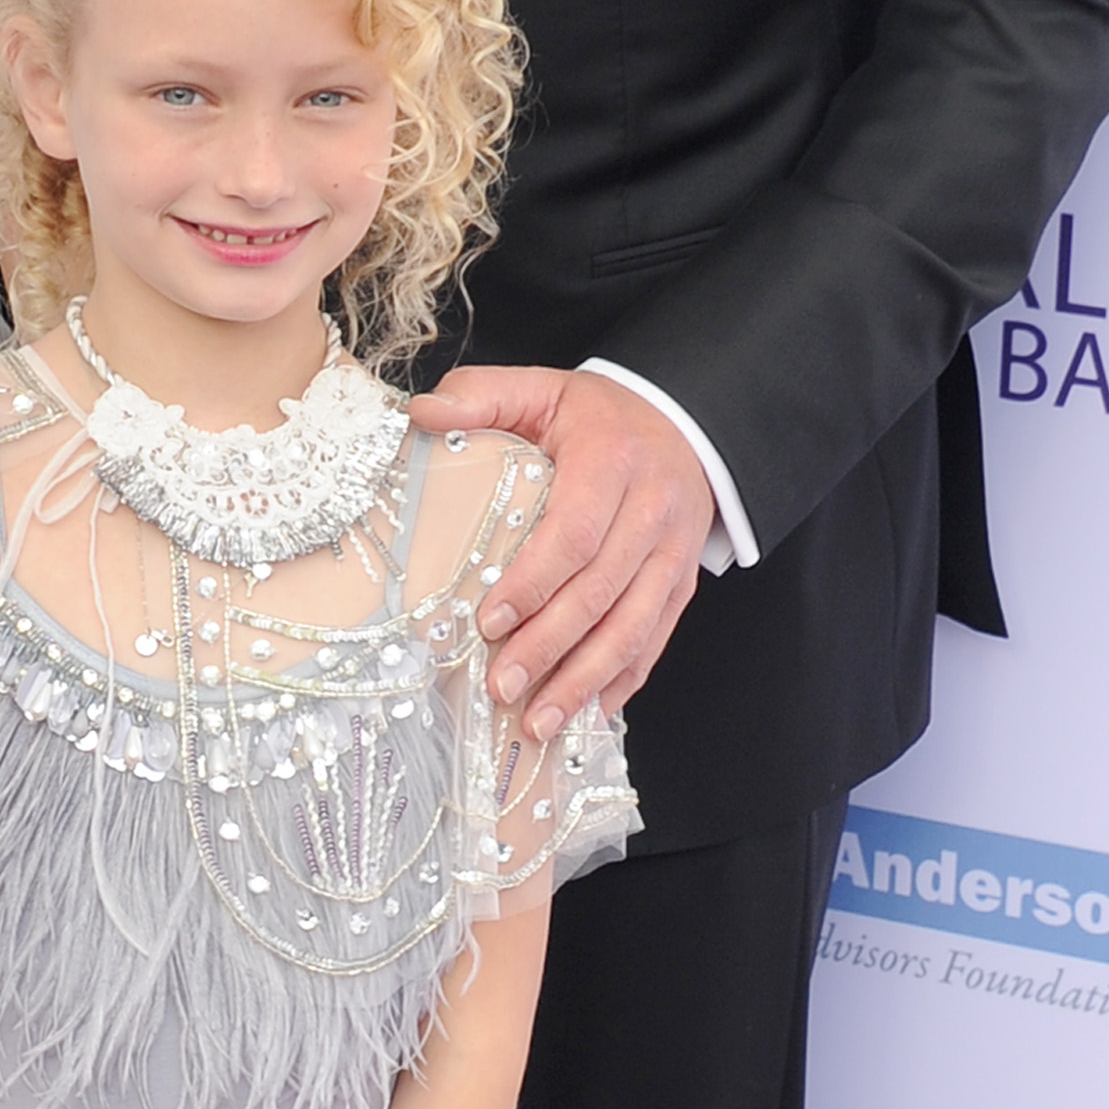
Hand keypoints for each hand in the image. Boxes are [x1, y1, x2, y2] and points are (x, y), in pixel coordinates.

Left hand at [423, 366, 716, 732]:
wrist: (685, 422)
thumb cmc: (599, 416)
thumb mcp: (542, 387)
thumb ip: (482, 394)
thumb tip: (423, 413)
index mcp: (612, 460)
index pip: (575, 532)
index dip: (533, 583)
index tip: (489, 621)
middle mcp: (653, 510)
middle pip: (602, 591)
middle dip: (551, 646)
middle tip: (504, 686)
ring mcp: (674, 552)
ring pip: (633, 627)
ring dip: (585, 680)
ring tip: (540, 721)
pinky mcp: (682, 581)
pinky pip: (656, 639)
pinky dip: (623, 680)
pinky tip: (589, 712)